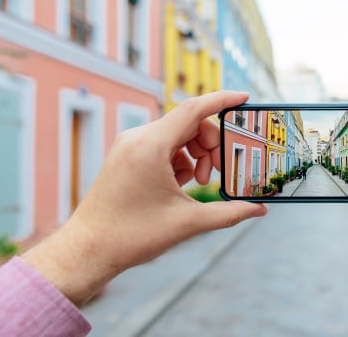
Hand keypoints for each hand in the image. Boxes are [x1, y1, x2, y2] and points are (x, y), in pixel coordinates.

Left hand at [23, 91, 266, 305]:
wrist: (88, 249)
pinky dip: (179, 159)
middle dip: (211, 145)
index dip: (222, 100)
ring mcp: (129, 145)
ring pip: (177, 134)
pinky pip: (163, 145)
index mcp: (151, 147)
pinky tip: (180, 185)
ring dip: (196, 154)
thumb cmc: (132, 235)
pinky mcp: (126, 155)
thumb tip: (259, 209)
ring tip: (198, 184)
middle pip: (189, 123)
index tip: (244, 98)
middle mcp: (137, 138)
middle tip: (218, 174)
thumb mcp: (188, 223)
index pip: (194, 109)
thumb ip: (228, 213)